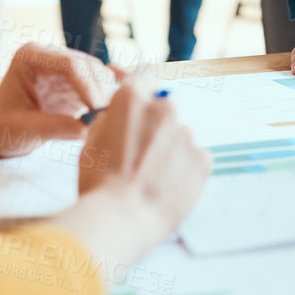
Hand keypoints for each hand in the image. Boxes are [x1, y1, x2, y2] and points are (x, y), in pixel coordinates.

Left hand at [0, 43, 122, 156]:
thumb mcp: (23, 129)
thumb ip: (55, 127)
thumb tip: (89, 131)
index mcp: (31, 56)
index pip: (68, 64)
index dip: (87, 85)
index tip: (97, 108)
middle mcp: (50, 55)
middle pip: (88, 66)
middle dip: (100, 90)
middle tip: (109, 115)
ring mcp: (63, 68)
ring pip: (97, 74)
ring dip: (106, 94)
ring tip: (109, 118)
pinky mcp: (73, 83)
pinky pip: (97, 87)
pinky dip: (104, 99)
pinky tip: (107, 116)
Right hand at [76, 85, 209, 247]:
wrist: (120, 220)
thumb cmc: (98, 184)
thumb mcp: (91, 143)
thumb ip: (111, 120)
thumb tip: (120, 115)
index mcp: (132, 100)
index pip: (145, 75)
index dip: (145, 84)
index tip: (146, 92)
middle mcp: (164, 110)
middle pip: (163, 112)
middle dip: (154, 129)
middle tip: (139, 158)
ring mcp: (186, 134)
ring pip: (179, 138)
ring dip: (169, 152)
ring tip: (150, 180)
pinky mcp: (203, 159)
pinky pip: (194, 159)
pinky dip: (184, 171)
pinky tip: (166, 188)